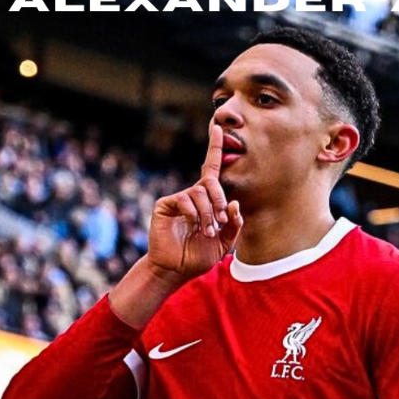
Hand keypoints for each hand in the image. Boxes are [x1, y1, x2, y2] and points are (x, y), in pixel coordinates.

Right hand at [146, 123, 242, 284]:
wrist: (175, 270)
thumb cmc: (198, 257)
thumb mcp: (223, 243)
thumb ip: (233, 224)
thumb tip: (234, 204)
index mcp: (206, 201)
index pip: (211, 170)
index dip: (214, 148)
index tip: (218, 128)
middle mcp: (191, 195)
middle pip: (210, 182)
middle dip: (219, 200)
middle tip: (221, 220)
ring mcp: (177, 199)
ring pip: (199, 193)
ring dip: (208, 213)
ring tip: (207, 231)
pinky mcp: (164, 205)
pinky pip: (183, 199)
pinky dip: (193, 212)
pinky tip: (193, 224)